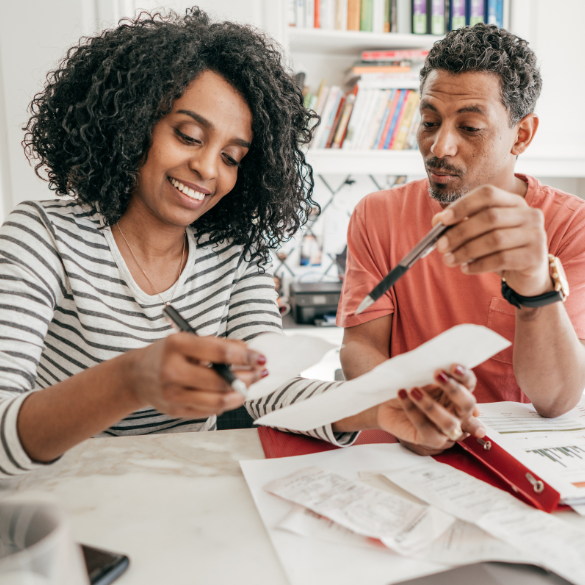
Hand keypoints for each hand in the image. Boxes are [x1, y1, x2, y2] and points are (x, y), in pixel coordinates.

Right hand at [128, 333, 265, 418]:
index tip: (261, 357)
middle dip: (247, 377)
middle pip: (221, 380)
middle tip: (260, 373)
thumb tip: (248, 351)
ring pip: (218, 401)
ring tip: (249, 386)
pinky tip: (233, 394)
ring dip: (240, 394)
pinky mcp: (176, 411)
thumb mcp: (188, 340)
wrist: (137, 376)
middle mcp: (172, 371)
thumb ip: (217, 344)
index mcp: (176, 346)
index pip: (219, 353)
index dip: (245, 356)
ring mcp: (173, 394)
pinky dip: (226, 402)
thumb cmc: (168, 354)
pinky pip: (210, 411)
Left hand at [376, 365, 484, 455]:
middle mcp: (457, 413)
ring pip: (449, 422)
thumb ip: (432, 372)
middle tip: (438, 374)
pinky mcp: (430, 440)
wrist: (385, 402)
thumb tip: (440, 365)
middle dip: (455, 390)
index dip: (464, 375)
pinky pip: (426, 429)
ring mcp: (445, 429)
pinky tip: (403, 395)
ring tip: (413, 390)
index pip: (469, 384)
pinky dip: (414, 412)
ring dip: (431, 405)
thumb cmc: (407, 386)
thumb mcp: (419, 376)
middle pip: (467, 405)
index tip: (453, 366)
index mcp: (458, 393)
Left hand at [432, 185, 549, 296]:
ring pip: (495, 239)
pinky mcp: (535, 256)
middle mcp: (529, 214)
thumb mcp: (480, 234)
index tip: (442, 220)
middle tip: (440, 246)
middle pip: (490, 217)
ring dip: (466, 251)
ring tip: (448, 260)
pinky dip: (479, 264)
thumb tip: (437, 221)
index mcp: (514, 202)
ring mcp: (536, 234)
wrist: (528, 275)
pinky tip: (465, 269)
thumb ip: (460, 224)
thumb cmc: (500, 250)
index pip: (487, 194)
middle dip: (460, 232)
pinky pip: (502, 259)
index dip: (463, 205)